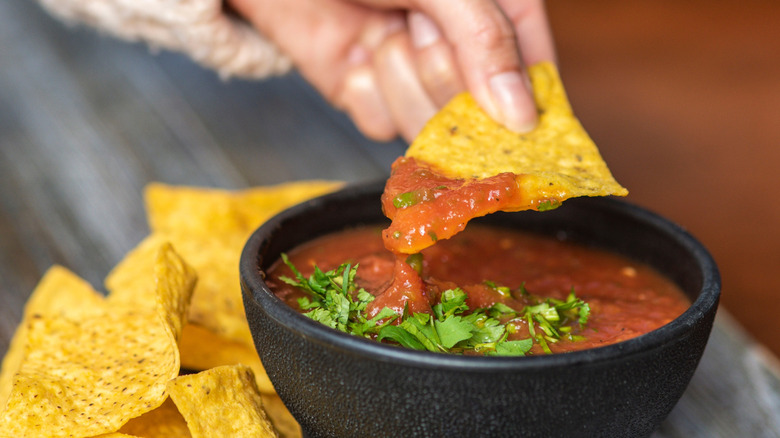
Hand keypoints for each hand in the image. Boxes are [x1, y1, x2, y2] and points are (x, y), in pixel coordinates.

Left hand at [227, 0, 555, 141]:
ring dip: (399, 77)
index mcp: (494, 7)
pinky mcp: (367, 93)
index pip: (535, 71)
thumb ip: (484, 40)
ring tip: (382, 28)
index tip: (521, 133)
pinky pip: (380, 125)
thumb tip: (522, 116)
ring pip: (430, 126)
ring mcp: (411, 73)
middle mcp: (457, 47)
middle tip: (415, 22)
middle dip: (442, 67)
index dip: (529, 104)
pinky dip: (363, 91)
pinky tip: (354, 54)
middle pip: (481, 111)